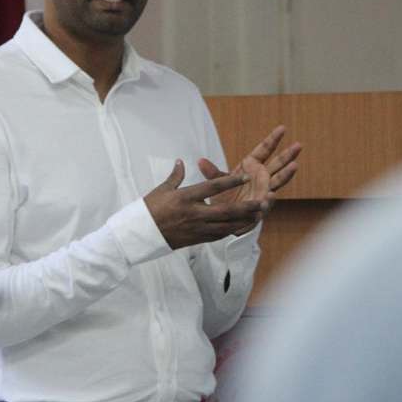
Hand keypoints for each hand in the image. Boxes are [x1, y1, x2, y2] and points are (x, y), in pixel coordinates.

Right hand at [144, 162, 267, 249]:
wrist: (139, 235)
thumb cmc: (149, 209)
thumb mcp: (162, 190)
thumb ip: (175, 175)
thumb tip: (180, 161)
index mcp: (185, 198)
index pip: (211, 188)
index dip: (230, 182)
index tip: (245, 177)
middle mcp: (194, 213)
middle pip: (225, 210)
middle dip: (246, 206)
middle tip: (262, 201)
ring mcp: (196, 228)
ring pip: (226, 225)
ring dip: (244, 220)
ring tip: (259, 215)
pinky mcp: (197, 239)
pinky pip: (219, 235)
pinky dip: (232, 230)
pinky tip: (243, 227)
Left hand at [198, 126, 301, 234]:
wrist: (223, 217)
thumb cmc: (223, 197)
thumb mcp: (217, 183)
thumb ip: (212, 172)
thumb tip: (200, 161)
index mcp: (251, 166)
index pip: (264, 149)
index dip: (273, 139)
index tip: (283, 128)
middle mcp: (261, 176)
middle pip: (277, 163)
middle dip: (287, 155)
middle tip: (299, 145)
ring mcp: (263, 190)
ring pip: (278, 180)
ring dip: (286, 174)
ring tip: (295, 165)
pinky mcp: (260, 205)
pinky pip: (266, 201)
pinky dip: (269, 198)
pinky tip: (271, 194)